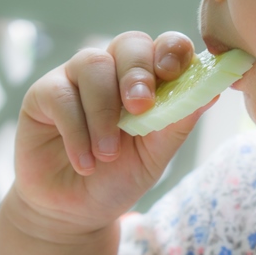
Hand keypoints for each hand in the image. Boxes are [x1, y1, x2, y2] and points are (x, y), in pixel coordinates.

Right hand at [7, 31, 213, 242]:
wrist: (74, 211)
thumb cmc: (118, 178)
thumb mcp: (154, 155)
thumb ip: (177, 122)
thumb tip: (213, 92)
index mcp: (146, 81)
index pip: (163, 47)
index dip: (171, 50)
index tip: (174, 72)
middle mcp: (112, 71)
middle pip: (129, 43)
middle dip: (137, 73)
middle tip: (139, 109)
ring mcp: (76, 79)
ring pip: (93, 65)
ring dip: (104, 112)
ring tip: (108, 154)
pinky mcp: (43, 94)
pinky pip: (61, 95)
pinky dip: (76, 131)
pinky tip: (84, 162)